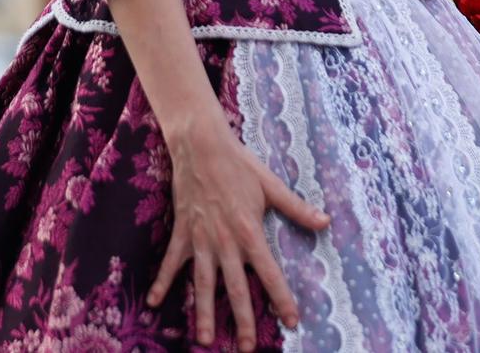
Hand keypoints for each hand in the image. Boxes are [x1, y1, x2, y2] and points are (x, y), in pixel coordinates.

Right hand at [147, 113, 328, 351]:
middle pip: (235, 289)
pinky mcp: (183, 232)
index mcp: (250, 233)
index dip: (282, 299)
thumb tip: (326, 222)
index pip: (270, 274)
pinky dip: (162, 281)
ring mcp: (201, 240)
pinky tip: (153, 302)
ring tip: (206, 340)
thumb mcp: (272, 186)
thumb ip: (297, 208)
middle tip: (246, 348)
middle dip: (243, 320)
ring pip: (203, 284)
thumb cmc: (239, 165)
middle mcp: (225, 242)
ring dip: (204, 313)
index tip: (291, 321)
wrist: (201, 146)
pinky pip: (171, 262)